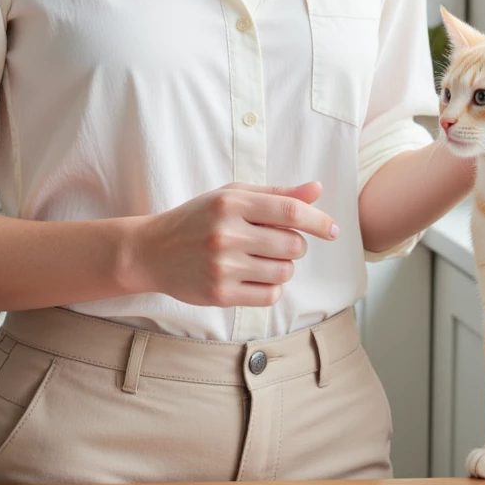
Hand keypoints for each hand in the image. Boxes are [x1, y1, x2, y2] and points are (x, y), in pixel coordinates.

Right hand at [125, 180, 338, 308]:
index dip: (318, 221)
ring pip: (284, 272)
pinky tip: (255, 277)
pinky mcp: (219, 294)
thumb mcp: (231, 196)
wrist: (151, 251)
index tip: (332, 230)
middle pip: (292, 245)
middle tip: (279, 243)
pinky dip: (272, 287)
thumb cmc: (198, 218)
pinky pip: (270, 295)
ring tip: (262, 259)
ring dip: (283, 267)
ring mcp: (222, 266)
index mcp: (231, 203)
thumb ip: (276, 194)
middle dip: (296, 245)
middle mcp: (226, 233)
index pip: (289, 211)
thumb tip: (317, 189)